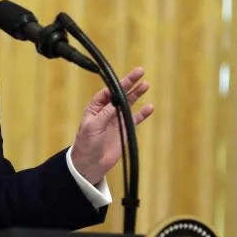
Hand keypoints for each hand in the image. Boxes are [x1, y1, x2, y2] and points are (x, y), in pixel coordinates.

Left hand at [70, 68, 153, 184]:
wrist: (90, 164)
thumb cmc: (85, 144)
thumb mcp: (92, 127)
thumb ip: (105, 114)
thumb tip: (116, 102)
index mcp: (95, 108)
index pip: (108, 92)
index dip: (117, 84)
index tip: (127, 78)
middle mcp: (107, 111)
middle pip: (120, 94)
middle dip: (129, 83)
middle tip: (140, 72)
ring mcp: (116, 120)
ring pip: (128, 104)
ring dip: (136, 94)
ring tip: (146, 85)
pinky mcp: (124, 131)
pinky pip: (135, 120)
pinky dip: (142, 114)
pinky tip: (150, 107)